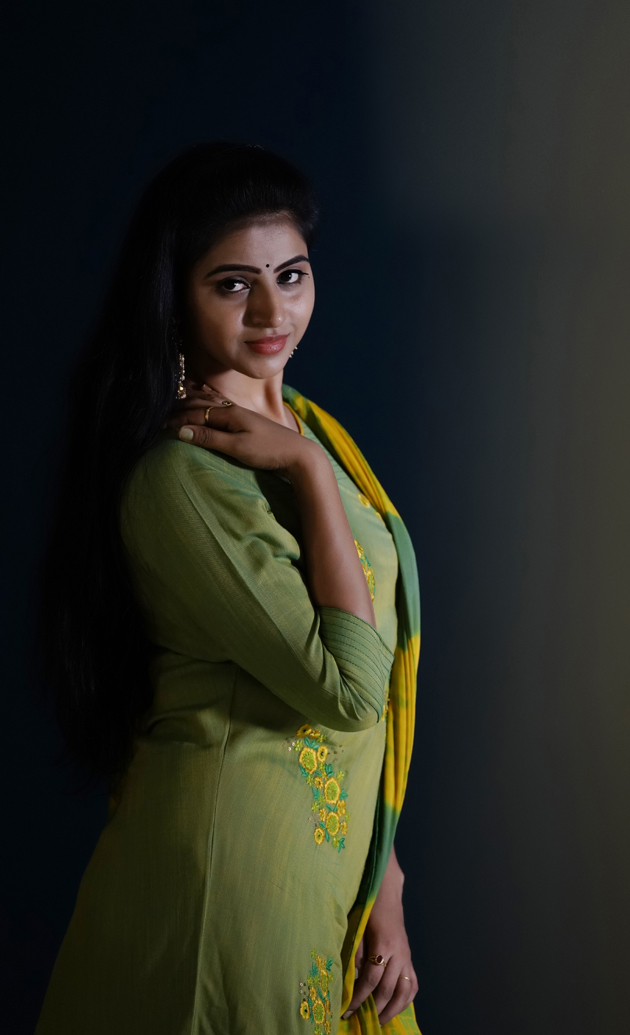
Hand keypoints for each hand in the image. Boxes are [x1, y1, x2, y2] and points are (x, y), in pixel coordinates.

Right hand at [169, 384, 319, 475]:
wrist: (299, 454)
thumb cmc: (269, 451)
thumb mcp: (237, 447)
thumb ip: (210, 438)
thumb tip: (182, 432)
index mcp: (230, 414)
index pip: (196, 413)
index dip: (176, 419)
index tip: (159, 426)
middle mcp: (234, 410)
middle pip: (201, 406)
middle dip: (180, 410)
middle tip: (161, 417)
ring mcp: (241, 416)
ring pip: (210, 406)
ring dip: (192, 406)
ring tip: (176, 405)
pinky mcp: (246, 424)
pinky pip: (219, 410)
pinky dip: (206, 407)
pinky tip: (206, 406)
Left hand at [343, 852, 417, 1024]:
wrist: (387, 892)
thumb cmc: (368, 907)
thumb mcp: (357, 926)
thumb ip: (355, 951)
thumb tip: (351, 979)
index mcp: (384, 944)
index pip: (371, 979)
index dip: (358, 997)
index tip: (346, 1010)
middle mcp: (399, 952)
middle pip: (388, 989)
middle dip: (372, 1007)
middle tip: (358, 1019)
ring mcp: (407, 956)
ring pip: (404, 991)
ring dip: (392, 1010)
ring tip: (378, 1021)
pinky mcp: (410, 958)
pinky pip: (413, 984)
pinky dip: (405, 999)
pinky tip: (395, 1007)